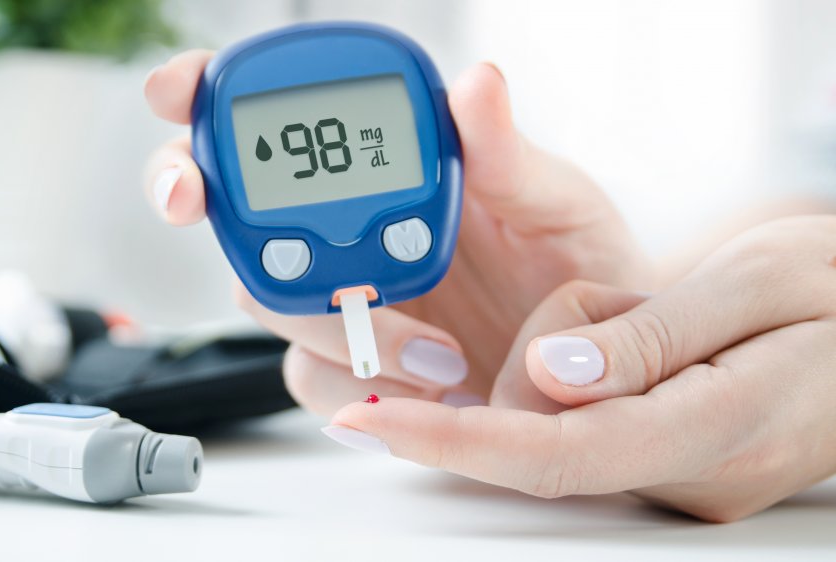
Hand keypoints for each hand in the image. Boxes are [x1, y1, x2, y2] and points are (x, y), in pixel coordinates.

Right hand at [144, 51, 650, 407]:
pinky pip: (312, 377)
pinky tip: (422, 389)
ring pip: (268, 298)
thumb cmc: (574, 266)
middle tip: (193, 199)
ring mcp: (340, 296)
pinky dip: (352, 387)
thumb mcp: (554, 201)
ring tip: (436, 352)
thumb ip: (505, 153)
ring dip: (328, 319)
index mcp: (381, 164)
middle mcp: (342, 226)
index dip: (205, 96)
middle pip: (232, 203)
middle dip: (188, 189)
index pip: (277, 117)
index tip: (178, 92)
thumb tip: (477, 84)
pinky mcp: (352, 368)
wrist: (593, 367)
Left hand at [322, 215, 835, 521]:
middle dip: (536, 357)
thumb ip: (648, 336)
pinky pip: (582, 413)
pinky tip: (641, 332)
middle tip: (609, 301)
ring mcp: (671, 473)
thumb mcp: (759, 280)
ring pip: (557, 416)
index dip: (449, 442)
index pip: (553, 456)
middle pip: (542, 431)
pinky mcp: (657, 457)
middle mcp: (684, 473)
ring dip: (573, 347)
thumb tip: (550, 376)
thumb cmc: (834, 293)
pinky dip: (585, 363)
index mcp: (715, 427)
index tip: (366, 418)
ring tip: (653, 310)